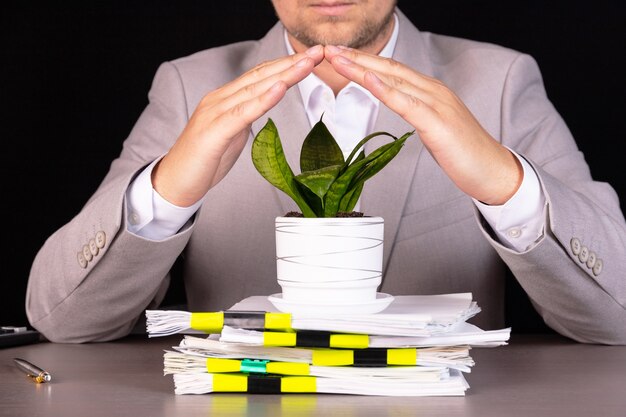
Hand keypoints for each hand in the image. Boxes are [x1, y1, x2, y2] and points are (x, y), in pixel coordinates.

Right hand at [151, 45, 323, 206]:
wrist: (174, 182)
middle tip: (318, 52)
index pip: (259, 76)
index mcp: (225, 99)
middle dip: (291, 63)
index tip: (311, 57)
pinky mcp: (214, 132)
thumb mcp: (231, 134)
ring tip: (307, 63)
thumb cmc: (203, 161)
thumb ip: (244, 116)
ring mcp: (215, 113)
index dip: (286, 64)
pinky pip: (242, 113)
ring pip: (254, 89)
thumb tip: (262, 107)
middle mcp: (219, 100)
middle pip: (260, 76)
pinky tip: (280, 88)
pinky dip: (263, 99)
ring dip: (284, 75)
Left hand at [324, 45, 521, 204]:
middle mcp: (433, 91)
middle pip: (388, 69)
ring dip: (362, 68)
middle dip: (356, 57)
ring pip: (393, 81)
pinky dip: (385, 90)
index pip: (391, 71)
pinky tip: (367, 80)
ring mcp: (436, 104)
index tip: (339, 55)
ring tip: (337, 59)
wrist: (492, 169)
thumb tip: (400, 107)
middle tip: (328, 48)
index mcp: (430, 91)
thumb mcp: (434, 127)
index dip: (364, 61)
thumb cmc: (463, 152)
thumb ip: (417, 113)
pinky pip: (406, 103)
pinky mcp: (438, 123)